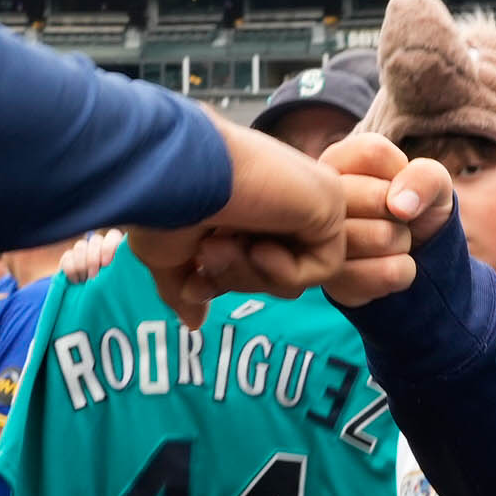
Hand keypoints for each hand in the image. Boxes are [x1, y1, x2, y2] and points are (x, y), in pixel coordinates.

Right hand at [125, 114, 348, 324]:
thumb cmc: (164, 202)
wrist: (174, 172)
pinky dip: (286, 270)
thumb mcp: (168, 254)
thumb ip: (185, 288)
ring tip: (220, 244)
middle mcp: (277, 198)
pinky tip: (258, 245)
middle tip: (208, 252)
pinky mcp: (330, 202)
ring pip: (296, 273)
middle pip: (274, 274)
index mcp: (244, 203)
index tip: (194, 285)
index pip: (250, 264)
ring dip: (254, 273)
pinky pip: (325, 267)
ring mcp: (305, 199)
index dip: (223, 281)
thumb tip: (195, 323)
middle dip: (236, 277)